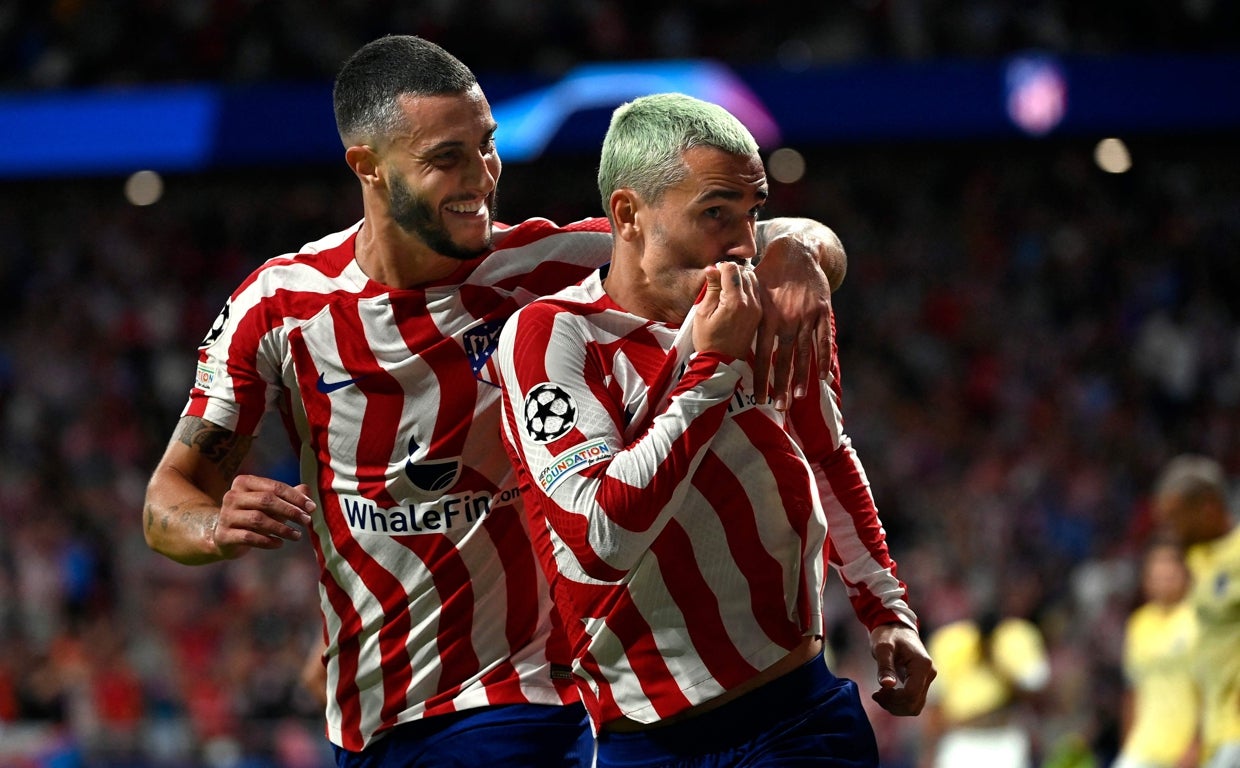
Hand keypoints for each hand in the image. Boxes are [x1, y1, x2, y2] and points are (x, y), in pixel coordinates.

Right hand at [213, 475, 315, 557]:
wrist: (224, 534)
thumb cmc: (253, 514)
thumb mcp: (271, 504)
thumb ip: (289, 496)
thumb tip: (307, 489)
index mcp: (244, 483)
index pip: (274, 487)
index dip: (295, 497)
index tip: (312, 507)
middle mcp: (232, 496)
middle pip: (266, 500)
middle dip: (290, 511)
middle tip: (307, 521)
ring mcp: (226, 516)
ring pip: (258, 519)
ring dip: (282, 528)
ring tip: (297, 535)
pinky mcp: (223, 535)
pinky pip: (249, 537)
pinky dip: (267, 541)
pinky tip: (280, 544)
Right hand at [694, 261, 761, 360]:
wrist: (722, 363)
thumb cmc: (708, 340)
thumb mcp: (703, 313)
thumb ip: (711, 289)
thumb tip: (712, 268)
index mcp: (735, 301)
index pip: (732, 269)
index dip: (720, 268)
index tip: (713, 275)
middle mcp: (751, 302)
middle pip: (745, 272)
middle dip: (731, 272)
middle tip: (719, 281)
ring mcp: (758, 308)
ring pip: (753, 280)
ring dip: (740, 279)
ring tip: (727, 289)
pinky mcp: (760, 314)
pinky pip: (756, 291)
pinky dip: (747, 288)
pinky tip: (735, 296)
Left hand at [752, 232, 837, 409]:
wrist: (796, 251)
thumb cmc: (768, 273)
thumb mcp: (751, 291)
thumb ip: (739, 311)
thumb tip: (719, 326)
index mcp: (767, 316)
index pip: (762, 354)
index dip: (761, 377)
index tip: (758, 398)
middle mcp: (787, 318)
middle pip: (784, 359)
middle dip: (780, 385)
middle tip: (778, 407)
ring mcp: (806, 315)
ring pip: (804, 352)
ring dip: (801, 377)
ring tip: (796, 398)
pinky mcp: (822, 310)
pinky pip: (824, 339)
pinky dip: (823, 358)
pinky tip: (822, 377)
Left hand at [869, 622, 935, 715]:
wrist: (895, 626)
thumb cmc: (888, 634)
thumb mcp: (882, 647)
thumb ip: (885, 666)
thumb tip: (886, 685)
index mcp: (922, 665)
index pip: (911, 694)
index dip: (892, 699)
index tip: (876, 693)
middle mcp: (929, 674)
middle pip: (914, 704)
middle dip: (893, 704)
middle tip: (876, 695)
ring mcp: (928, 679)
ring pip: (915, 706)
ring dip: (896, 706)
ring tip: (880, 695)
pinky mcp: (922, 682)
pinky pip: (914, 701)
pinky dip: (900, 703)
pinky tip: (886, 694)